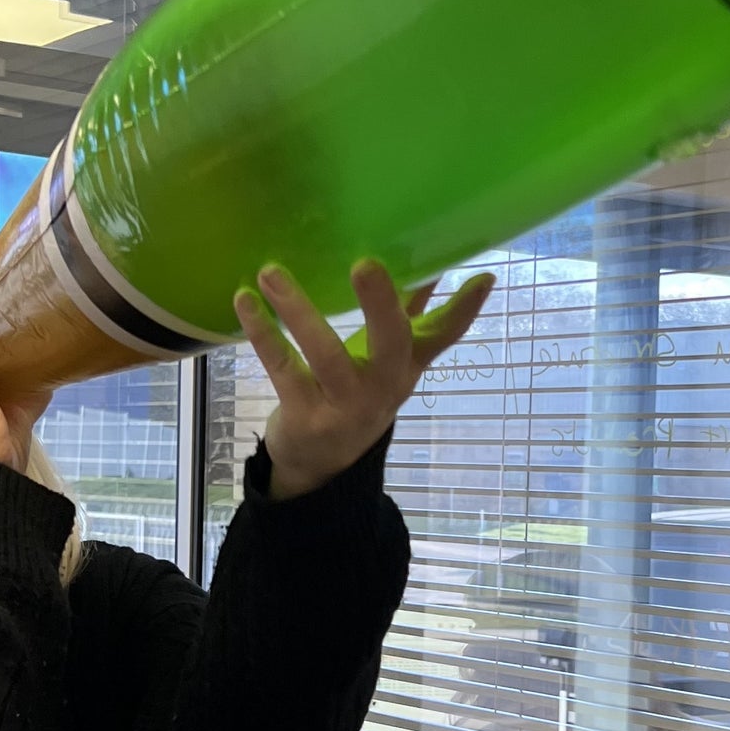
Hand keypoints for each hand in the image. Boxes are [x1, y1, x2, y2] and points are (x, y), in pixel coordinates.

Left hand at [233, 259, 494, 500]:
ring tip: (271, 272)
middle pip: (392, 344)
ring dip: (299, 311)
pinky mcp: (306, 416)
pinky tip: (246, 301)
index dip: (465, 309)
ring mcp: (345, 405)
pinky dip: (264, 334)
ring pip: (326, 355)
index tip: (483, 276)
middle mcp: (383, 386)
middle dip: (381, 304)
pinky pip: (283, 370)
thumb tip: (435, 264)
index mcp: (405, 366)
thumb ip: (412, 314)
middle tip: (366, 263)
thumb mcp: (389, 362)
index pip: (444, 336)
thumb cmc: (356, 395)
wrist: (321, 467)